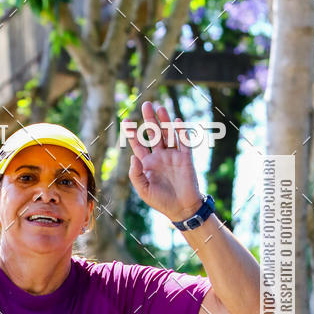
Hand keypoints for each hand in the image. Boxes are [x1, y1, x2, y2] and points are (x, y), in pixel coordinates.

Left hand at [128, 101, 203, 221]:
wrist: (182, 208)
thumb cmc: (161, 201)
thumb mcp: (143, 190)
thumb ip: (136, 174)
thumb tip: (133, 157)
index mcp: (147, 163)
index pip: (138, 144)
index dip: (133, 133)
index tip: (127, 120)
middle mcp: (160, 156)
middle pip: (153, 134)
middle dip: (150, 119)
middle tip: (146, 104)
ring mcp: (173, 156)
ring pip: (168, 134)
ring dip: (164, 121)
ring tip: (160, 107)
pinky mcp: (185, 158)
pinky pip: (183, 142)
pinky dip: (180, 131)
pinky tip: (176, 121)